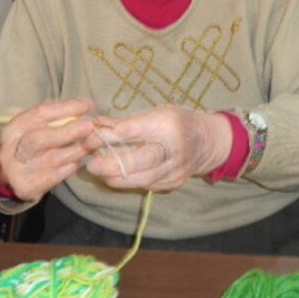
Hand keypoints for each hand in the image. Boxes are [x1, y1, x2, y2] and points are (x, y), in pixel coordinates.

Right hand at [0, 99, 95, 201]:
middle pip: (40, 139)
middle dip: (68, 131)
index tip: (87, 105)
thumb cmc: (26, 146)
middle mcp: (12, 150)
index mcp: (13, 129)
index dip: (65, 108)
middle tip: (90, 125)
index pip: (40, 113)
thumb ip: (53, 118)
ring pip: (53, 158)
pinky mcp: (29, 186)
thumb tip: (82, 106)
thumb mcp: (30, 128)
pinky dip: (72, 166)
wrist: (6, 178)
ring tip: (94, 142)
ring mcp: (19, 170)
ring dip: (77, 149)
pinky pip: (56, 175)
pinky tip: (81, 159)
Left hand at [83, 106, 232, 191]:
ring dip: (117, 178)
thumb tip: (96, 125)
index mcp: (168, 124)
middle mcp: (173, 149)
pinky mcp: (174, 182)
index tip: (90, 137)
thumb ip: (127, 122)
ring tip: (100, 173)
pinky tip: (115, 178)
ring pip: (143, 179)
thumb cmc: (178, 121)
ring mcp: (176, 169)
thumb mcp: (156, 112)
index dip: (109, 136)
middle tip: (91, 165)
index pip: (133, 131)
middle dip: (112, 165)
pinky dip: (129, 182)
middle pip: (140, 161)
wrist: (209, 141)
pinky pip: (148, 185)